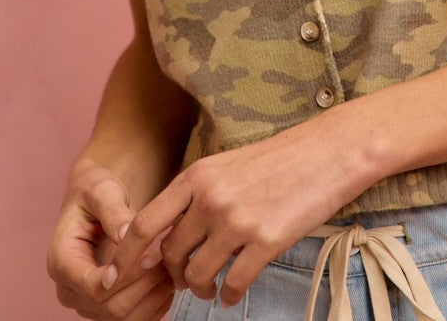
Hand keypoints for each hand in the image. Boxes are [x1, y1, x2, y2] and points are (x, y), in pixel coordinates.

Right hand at [47, 161, 174, 319]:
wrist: (95, 201)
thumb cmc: (95, 191)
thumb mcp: (102, 190)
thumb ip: (113, 211)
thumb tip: (127, 234)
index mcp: (62, 261)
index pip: (92, 286)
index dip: (125, 276)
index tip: (152, 255)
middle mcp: (70, 290)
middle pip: (110, 307)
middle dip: (144, 284)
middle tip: (169, 257)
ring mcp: (87, 303)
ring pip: (123, 319)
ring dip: (153, 297)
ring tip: (173, 266)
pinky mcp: (105, 307)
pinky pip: (133, 320)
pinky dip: (155, 305)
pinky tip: (170, 280)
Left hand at [108, 113, 364, 308]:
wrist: (328, 151)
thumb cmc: (279, 157)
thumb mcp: (227, 165)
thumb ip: (196, 194)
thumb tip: (169, 234)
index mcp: (196, 176)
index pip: (143, 225)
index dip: (125, 257)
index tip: (118, 276)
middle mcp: (210, 199)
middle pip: (169, 255)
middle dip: (172, 275)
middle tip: (183, 279)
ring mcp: (237, 222)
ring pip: (197, 275)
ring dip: (199, 288)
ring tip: (209, 287)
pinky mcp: (266, 242)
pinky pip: (233, 285)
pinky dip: (229, 295)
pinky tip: (233, 292)